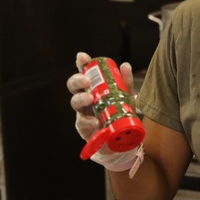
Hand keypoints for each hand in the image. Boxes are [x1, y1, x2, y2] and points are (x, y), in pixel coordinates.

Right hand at [66, 52, 141, 172]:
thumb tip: (125, 66)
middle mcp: (85, 99)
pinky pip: (82, 122)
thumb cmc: (119, 116)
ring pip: (75, 102)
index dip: (81, 64)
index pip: (84, 73)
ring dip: (81, 98)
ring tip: (90, 99)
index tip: (82, 57)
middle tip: (87, 81)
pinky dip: (88, 120)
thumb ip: (125, 83)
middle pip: (74, 86)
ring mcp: (83, 113)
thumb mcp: (126, 99)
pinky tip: (95, 121)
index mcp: (93, 89)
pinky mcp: (84, 128)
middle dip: (78, 80)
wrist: (121, 142)